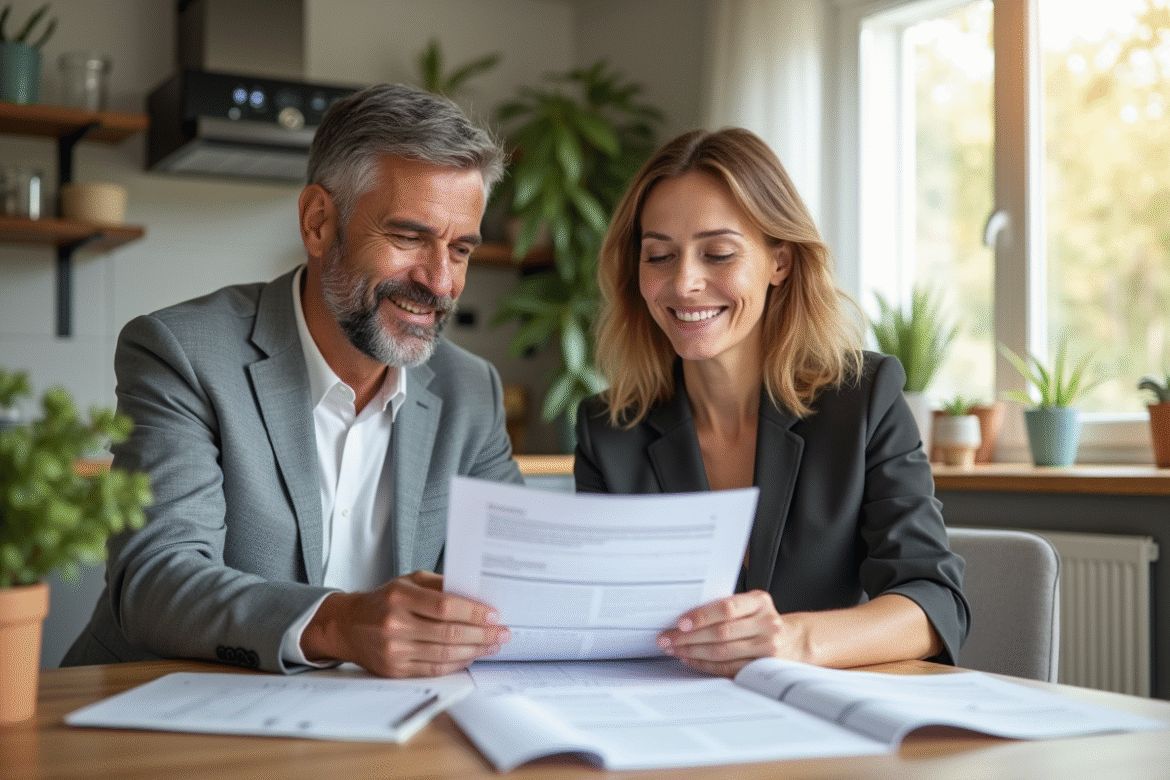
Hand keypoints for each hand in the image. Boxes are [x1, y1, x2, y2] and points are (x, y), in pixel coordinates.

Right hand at [301, 570, 510, 676]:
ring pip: (444, 654)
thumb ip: (440, 585)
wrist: (348, 626)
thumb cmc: (384, 600)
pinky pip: (434, 669)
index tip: (494, 615)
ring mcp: (394, 650)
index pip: (445, 606)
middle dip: (482, 634)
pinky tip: (471, 656)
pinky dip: (457, 663)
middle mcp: (395, 624)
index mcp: (400, 597)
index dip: (474, 612)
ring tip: (492, 645)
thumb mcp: (409, 581)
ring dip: (474, 650)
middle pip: (448, 633)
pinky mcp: (395, 670)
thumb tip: (476, 594)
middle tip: (502, 633)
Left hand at [657, 590, 804, 676]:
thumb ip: (725, 607)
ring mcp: (767, 647)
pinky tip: (690, 659)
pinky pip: (727, 668)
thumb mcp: (750, 605)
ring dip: (693, 652)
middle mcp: (767, 623)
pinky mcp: (762, 667)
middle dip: (689, 637)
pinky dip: (704, 664)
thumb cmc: (760, 619)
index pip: (727, 609)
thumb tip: (684, 617)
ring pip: (722, 652)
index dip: (701, 617)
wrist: (791, 640)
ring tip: (674, 649)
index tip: (680, 623)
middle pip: (721, 633)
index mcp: (760, 601)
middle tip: (667, 638)